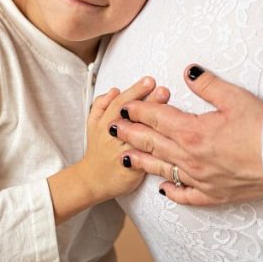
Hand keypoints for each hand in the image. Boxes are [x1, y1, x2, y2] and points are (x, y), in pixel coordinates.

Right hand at [80, 77, 169, 202]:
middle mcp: (112, 136)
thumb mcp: (92, 124)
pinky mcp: (132, 169)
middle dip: (148, 103)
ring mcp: (122, 152)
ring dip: (154, 123)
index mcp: (104, 123)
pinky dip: (156, 148)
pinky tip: (170, 139)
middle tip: (163, 91)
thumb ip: (101, 105)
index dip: (135, 91)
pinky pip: (145, 157)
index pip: (120, 103)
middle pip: (131, 117)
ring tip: (168, 111)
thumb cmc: (98, 149)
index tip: (149, 81)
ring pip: (139, 136)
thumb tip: (114, 90)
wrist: (92, 180)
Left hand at [112, 65, 262, 205]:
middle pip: (153, 143)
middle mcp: (191, 158)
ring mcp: (201, 179)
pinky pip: (186, 195)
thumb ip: (208, 84)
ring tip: (124, 156)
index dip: (139, 110)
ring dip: (141, 161)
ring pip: (163, 169)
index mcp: (193, 132)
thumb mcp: (236, 97)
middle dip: (131, 134)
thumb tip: (189, 72)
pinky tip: (163, 189)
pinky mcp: (214, 195)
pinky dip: (172, 191)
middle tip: (113, 128)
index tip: (126, 106)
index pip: (157, 118)